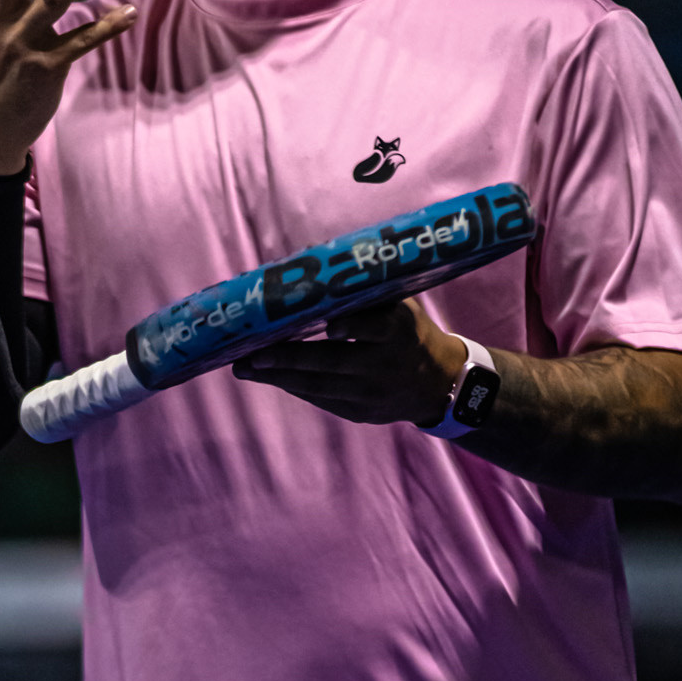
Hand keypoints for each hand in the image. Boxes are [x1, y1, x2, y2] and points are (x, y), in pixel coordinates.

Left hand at [233, 297, 465, 425]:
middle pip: (334, 362)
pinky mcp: (361, 413)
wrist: (437, 384)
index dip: (354, 327)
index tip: (331, 326)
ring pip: (320, 386)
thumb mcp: (401, 307)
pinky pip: (321, 399)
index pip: (378, 328)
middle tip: (252, 355)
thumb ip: (366, 294)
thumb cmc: (408, 331)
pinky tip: (266, 376)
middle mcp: (387, 365)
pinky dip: (294, 387)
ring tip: (244, 369)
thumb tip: (316, 267)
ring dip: (279, 377)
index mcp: (401, 332)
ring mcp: (373, 395)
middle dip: (289, 359)